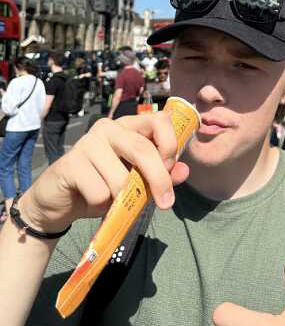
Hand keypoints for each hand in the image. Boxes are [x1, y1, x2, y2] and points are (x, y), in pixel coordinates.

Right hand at [19, 113, 188, 233]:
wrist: (60, 202)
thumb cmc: (103, 186)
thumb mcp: (136, 182)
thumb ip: (161, 174)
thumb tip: (184, 171)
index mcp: (129, 126)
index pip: (159, 120)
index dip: (170, 144)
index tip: (171, 168)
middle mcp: (109, 127)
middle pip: (143, 149)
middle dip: (158, 179)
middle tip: (166, 202)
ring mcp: (88, 143)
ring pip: (121, 178)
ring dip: (122, 198)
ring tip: (111, 198)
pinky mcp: (71, 163)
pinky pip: (100, 192)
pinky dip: (101, 205)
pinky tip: (90, 199)